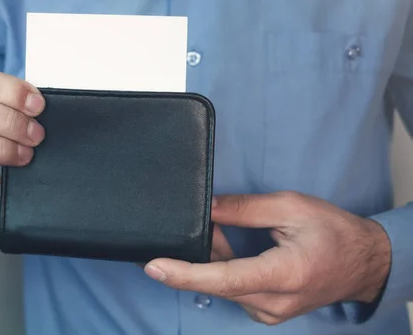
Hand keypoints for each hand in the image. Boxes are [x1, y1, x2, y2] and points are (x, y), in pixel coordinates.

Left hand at [144, 192, 390, 324]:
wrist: (364, 263)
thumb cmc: (333, 232)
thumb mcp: (290, 207)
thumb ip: (244, 208)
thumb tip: (206, 207)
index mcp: (284, 274)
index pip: (224, 278)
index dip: (185, 274)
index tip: (154, 267)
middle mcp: (274, 302)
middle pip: (217, 282)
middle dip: (198, 253)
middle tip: (199, 223)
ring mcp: (270, 312)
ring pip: (223, 286)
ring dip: (214, 258)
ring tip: (225, 229)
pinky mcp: (267, 312)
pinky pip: (233, 291)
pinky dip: (224, 268)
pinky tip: (230, 247)